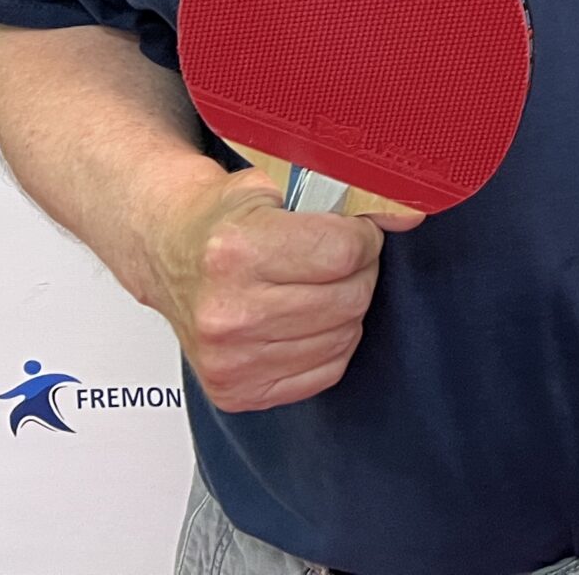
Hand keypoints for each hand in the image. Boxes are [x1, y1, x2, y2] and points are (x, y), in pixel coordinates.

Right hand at [138, 166, 421, 411]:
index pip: (345, 252)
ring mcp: (229, 360)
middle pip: (349, 297)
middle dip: (357, 271)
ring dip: (343, 309)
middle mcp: (228, 312)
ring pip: (343, 336)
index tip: (352, 231)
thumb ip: (347, 197)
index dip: (362, 237)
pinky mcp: (236, 392)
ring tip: (312, 285)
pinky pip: (324, 372)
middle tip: (334, 257)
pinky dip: (327, 344)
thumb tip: (409, 214)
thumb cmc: (224, 221)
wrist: (168, 254)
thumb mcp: (278, 186)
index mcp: (235, 252)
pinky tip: (301, 319)